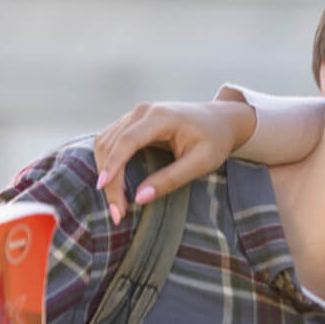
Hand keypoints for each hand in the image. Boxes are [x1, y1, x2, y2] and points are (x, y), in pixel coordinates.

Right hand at [92, 99, 256, 223]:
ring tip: (116, 204)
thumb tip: (140, 198)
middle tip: (116, 212)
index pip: (128, 140)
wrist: (220, 120)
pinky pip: (109, 142)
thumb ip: (171, 179)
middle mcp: (142, 111)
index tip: (104, 187)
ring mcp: (134, 115)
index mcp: (161, 116)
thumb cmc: (215, 140)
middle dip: (110, 179)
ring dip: (105, 173)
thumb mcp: (202, 163)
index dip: (113, 164)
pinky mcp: (131, 123)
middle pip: (111, 145)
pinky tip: (115, 185)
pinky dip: (108, 164)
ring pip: (105, 143)